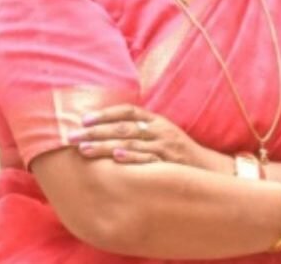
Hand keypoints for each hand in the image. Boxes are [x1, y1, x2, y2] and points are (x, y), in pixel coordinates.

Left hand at [68, 104, 231, 172]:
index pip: (128, 111)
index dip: (105, 113)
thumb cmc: (178, 153)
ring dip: (105, 146)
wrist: (209, 170)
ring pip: (131, 143)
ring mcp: (165, 147)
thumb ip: (140, 130)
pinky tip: (116, 158)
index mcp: (156, 120)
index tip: (83, 118)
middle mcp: (160, 130)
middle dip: (95, 131)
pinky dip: (132, 158)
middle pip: (123, 127)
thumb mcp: (162, 135)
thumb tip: (106, 128)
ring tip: (83, 149)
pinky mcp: (169, 164)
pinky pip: (148, 160)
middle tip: (71, 136)